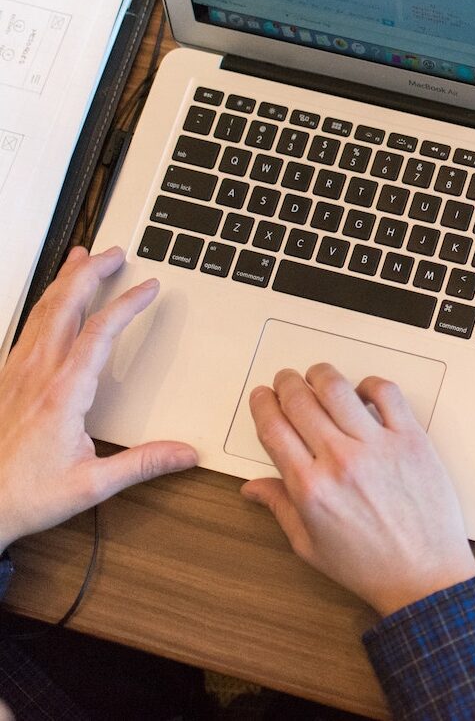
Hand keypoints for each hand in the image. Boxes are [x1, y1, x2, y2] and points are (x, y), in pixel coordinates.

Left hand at [0, 246, 197, 552]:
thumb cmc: (23, 494)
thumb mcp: (91, 486)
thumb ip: (142, 464)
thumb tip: (183, 452)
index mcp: (62, 393)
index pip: (100, 332)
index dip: (127, 304)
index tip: (148, 288)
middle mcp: (36, 374)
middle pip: (65, 305)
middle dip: (91, 272)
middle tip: (114, 253)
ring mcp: (16, 373)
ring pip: (42, 311)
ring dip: (65, 280)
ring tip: (82, 258)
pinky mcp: (6, 379)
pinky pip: (28, 326)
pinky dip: (46, 302)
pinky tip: (52, 301)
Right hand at [241, 365, 474, 615]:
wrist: (424, 575)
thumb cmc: (369, 566)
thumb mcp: (311, 547)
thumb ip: (280, 508)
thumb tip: (253, 487)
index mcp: (310, 487)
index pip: (273, 428)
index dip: (262, 405)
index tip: (262, 396)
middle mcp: (340, 460)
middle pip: (300, 400)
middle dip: (286, 384)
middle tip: (286, 380)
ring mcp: (377, 445)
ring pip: (338, 388)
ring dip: (321, 374)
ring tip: (318, 375)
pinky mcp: (410, 438)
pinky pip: (386, 393)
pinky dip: (369, 383)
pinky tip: (362, 391)